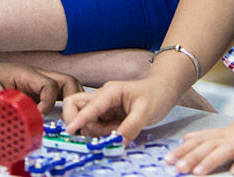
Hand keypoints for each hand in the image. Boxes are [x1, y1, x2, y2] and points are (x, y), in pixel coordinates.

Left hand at [0, 59, 82, 114]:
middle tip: (68, 118)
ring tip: (67, 118)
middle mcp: (34, 75)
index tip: (39, 117)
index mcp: (25, 73)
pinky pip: (52, 94)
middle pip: (66, 81)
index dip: (49, 103)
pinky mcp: (31, 89)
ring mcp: (34, 81)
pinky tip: (54, 116)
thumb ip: (4, 110)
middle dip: (72, 98)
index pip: (50, 85)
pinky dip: (58, 104)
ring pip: (62, 86)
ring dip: (68, 100)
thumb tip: (17, 126)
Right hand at [61, 77, 177, 141]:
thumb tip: (118, 142)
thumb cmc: (156, 94)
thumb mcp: (146, 111)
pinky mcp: (106, 116)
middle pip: (75, 106)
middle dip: (79, 122)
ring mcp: (103, 107)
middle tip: (95, 134)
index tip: (70, 131)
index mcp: (110, 92)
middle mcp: (102, 98)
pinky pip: (96, 127)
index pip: (89, 106)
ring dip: (96, 131)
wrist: (163, 90)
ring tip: (118, 131)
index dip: (79, 119)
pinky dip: (102, 133)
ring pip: (85, 120)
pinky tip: (118, 131)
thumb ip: (131, 127)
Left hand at [166, 114, 233, 174]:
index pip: (201, 140)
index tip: (168, 159)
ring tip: (196, 172)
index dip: (184, 149)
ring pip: (225, 149)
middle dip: (190, 156)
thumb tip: (188, 139)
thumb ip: (213, 137)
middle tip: (176, 167)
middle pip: (209, 145)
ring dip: (210, 160)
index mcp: (226, 133)